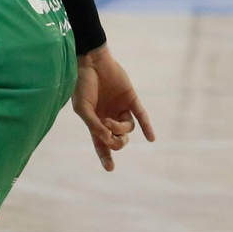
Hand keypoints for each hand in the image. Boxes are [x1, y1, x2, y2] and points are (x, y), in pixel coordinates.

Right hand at [73, 45, 153, 170]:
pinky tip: (151, 138)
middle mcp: (108, 117)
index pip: (101, 144)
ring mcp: (120, 109)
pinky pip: (142, 116)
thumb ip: (93, 124)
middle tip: (109, 136)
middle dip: (115, 142)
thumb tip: (107, 139)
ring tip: (109, 121)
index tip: (110, 168)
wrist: (91, 63)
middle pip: (118, 139)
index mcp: (94, 122)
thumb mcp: (82, 108)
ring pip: (127, 128)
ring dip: (120, 129)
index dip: (105, 156)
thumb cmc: (81, 85)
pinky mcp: (131, 99)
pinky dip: (147, 127)